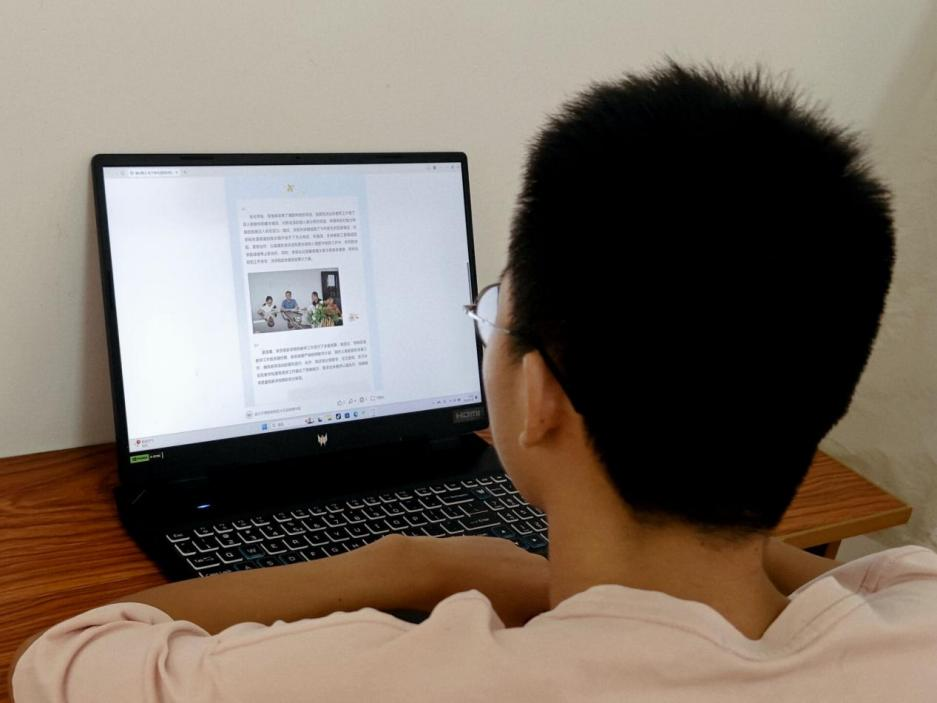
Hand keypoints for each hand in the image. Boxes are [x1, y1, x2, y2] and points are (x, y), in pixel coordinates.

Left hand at [387, 534, 550, 626]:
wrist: (433, 568)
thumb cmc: (470, 602)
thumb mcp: (508, 628)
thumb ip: (531, 632)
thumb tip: (537, 637)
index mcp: (547, 583)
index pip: (564, 605)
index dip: (551, 622)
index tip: (536, 632)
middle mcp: (538, 561)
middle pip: (548, 589)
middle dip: (536, 605)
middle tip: (516, 621)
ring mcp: (517, 549)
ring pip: (527, 576)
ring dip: (519, 589)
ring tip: (495, 604)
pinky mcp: (498, 542)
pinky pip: (508, 564)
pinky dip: (501, 576)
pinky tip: (480, 586)